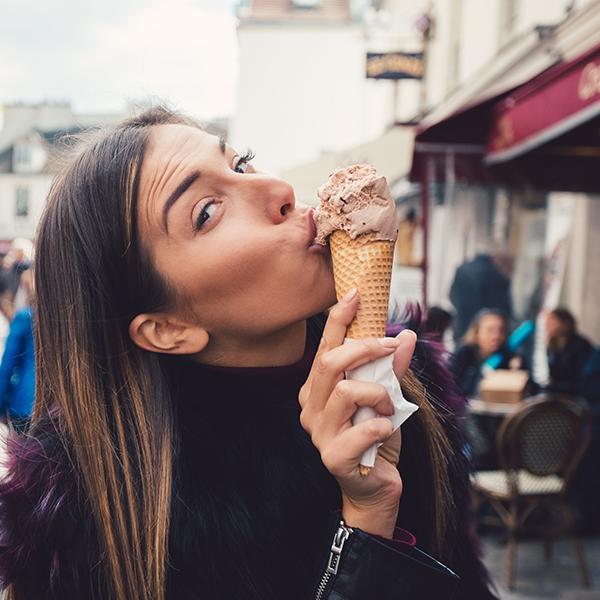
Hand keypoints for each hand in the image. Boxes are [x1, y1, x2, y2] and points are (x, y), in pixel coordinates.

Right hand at [299, 289, 416, 536]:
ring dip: (379, 393)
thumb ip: (393, 368)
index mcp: (317, 389)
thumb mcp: (387, 396)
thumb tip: (407, 335)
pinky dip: (383, 425)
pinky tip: (386, 432)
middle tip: (392, 347)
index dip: (339, 319)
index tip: (356, 294)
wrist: (375, 488)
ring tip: (389, 406)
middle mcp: (310, 407)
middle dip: (366, 348)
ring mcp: (318, 433)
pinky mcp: (333, 457)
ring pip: (347, 392)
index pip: (325, 347)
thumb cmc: (376, 437)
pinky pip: (363, 429)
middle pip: (330, 363)